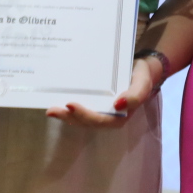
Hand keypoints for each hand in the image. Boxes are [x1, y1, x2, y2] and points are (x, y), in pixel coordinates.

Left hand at [49, 53, 165, 127]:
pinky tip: (56, 104)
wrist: (141, 70)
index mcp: (119, 117)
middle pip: (86, 122)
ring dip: (66, 116)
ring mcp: (100, 112)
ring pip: (80, 119)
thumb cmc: (141, 77)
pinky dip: (68, 110)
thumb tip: (118, 105)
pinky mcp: (94, 105)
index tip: (70, 105)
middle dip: (70, 117)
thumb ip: (135, 96)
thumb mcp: (142, 84)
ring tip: (51, 110)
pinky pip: (80, 110)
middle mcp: (108, 117)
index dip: (85, 115)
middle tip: (52, 110)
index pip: (100, 120)